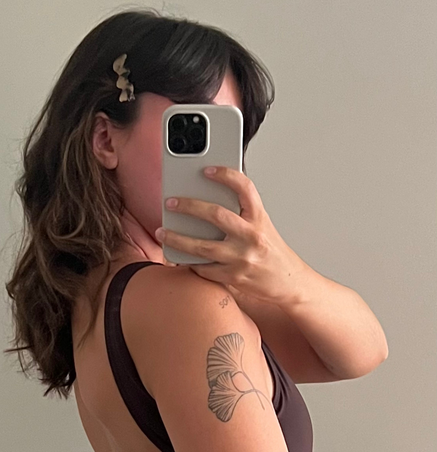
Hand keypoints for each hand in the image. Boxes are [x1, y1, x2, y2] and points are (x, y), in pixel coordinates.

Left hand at [155, 166, 310, 306]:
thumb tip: (207, 198)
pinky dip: (190, 262)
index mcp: (259, 218)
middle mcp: (251, 236)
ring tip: (162, 232)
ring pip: (202, 247)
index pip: (245, 189)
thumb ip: (241, 213)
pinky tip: (179, 255)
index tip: (207, 170)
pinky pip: (204, 269)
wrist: (289, 281)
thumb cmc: (271, 250)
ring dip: (177, 239)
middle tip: (170, 202)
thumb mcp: (262, 225)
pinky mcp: (233, 277)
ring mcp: (242, 259)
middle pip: (216, 215)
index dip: (226, 176)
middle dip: (188, 206)